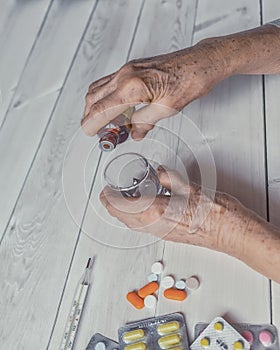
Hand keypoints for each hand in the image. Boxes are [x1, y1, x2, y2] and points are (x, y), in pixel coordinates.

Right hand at [82, 39, 230, 139]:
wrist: (201, 62)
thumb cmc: (190, 80)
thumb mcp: (167, 109)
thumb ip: (145, 122)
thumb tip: (134, 132)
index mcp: (132, 87)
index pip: (101, 109)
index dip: (91, 123)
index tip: (89, 133)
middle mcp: (125, 75)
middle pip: (93, 97)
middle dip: (90, 116)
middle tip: (99, 131)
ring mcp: (128, 69)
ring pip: (99, 88)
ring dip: (97, 106)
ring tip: (108, 122)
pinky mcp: (133, 67)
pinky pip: (110, 82)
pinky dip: (107, 96)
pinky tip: (117, 107)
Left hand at [99, 166, 251, 255]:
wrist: (231, 233)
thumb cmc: (215, 214)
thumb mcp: (190, 187)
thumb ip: (170, 178)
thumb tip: (160, 172)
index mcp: (157, 211)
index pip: (123, 206)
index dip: (109, 199)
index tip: (104, 191)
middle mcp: (156, 225)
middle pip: (123, 218)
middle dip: (111, 208)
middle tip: (107, 196)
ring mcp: (162, 233)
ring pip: (132, 226)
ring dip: (122, 215)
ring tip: (121, 202)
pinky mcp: (169, 236)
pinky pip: (144, 229)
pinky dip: (135, 220)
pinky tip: (141, 211)